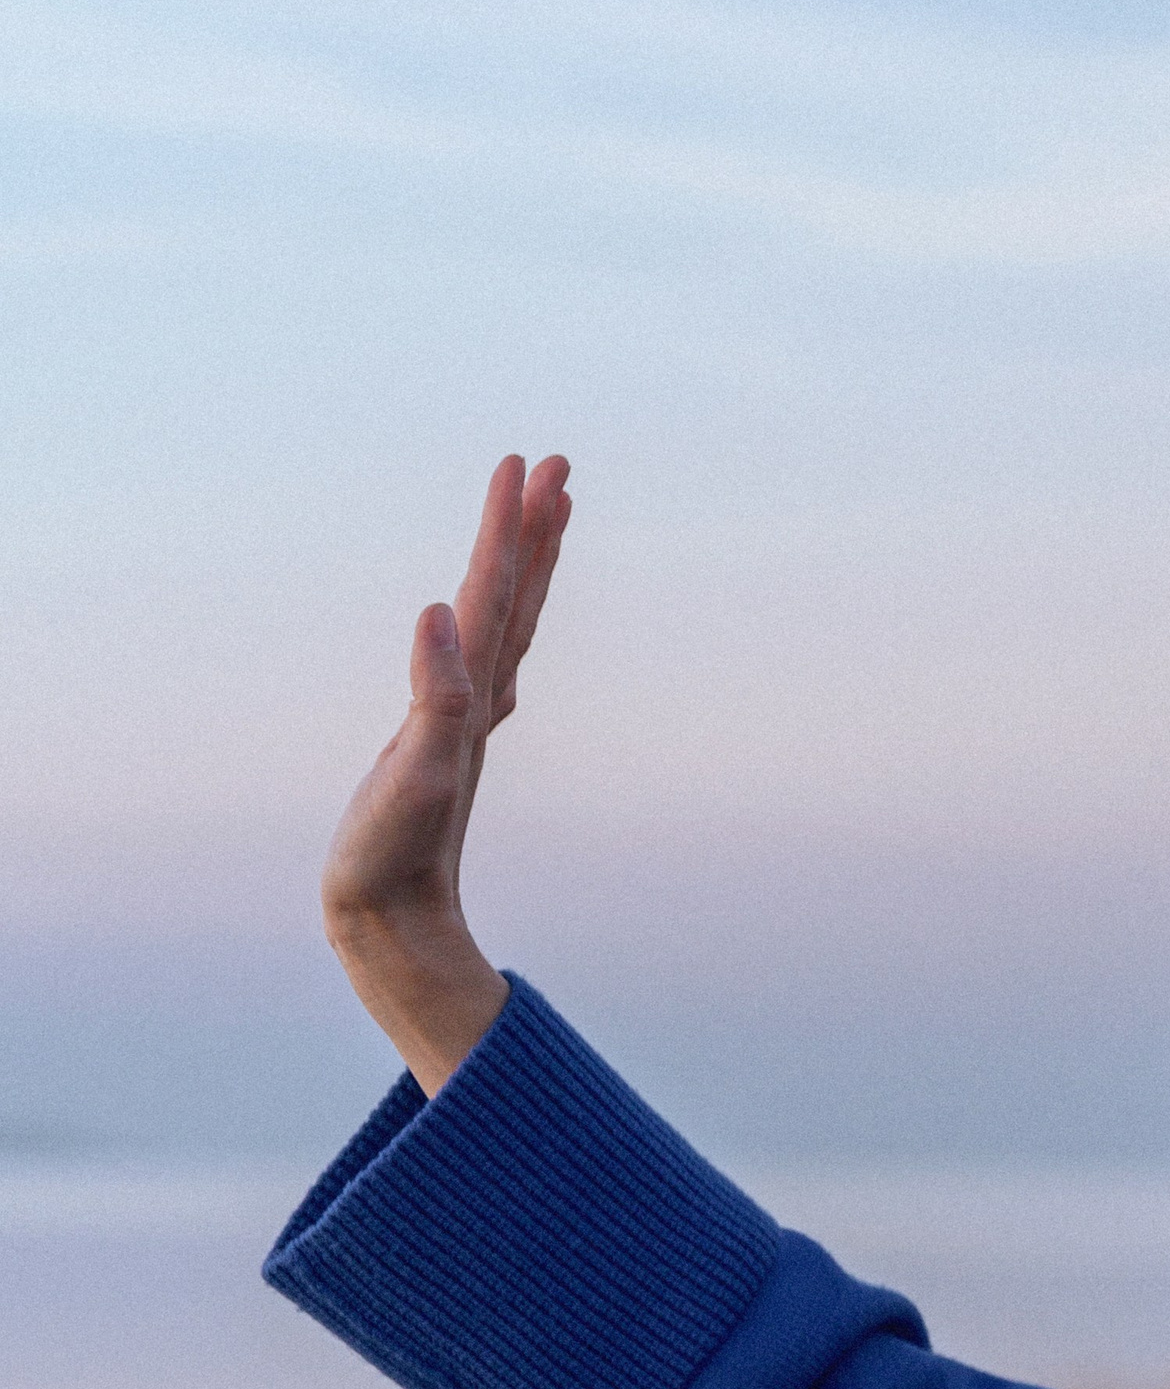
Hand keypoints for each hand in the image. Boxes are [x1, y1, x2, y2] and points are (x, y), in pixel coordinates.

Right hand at [321, 452, 571, 1090]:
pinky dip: (482, 625)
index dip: (511, 529)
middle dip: (532, 530)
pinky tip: (478, 617)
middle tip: (554, 464)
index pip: (497, 594)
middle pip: (514, 599)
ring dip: (519, 568)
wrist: (395, 924)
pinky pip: (473, 665)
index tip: (529, 466)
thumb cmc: (398, 855)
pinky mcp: (441, 746)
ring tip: (537, 513)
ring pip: (503, 627)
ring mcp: (463, 721)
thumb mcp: (416, 772)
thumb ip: (435, 698)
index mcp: (472, 697)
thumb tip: (441, 615)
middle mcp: (478, 701)